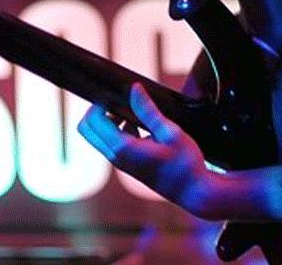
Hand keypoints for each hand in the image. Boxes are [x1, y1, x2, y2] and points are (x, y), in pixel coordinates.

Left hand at [78, 83, 214, 214]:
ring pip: (97, 137)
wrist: (194, 192)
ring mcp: (119, 163)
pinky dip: (118, 132)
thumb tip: (134, 88)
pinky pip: (111, 144)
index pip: (93, 121)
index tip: (117, 95)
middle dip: (97, 112)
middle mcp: (116, 158)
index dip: (100, 103)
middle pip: (86, 129)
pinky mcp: (126, 165)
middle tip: (121, 104)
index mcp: (123, 148)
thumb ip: (148, 110)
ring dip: (108, 122)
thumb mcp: (170, 131)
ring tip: (136, 116)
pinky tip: (142, 128)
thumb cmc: (186, 163)